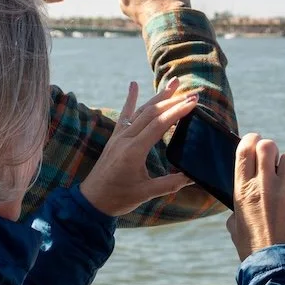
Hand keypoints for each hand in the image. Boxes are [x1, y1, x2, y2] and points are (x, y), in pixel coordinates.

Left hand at [79, 79, 199, 216]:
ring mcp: (119, 136)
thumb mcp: (146, 193)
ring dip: (158, 97)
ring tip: (173, 84)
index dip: (177, 112)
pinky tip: (133, 84)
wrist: (92, 200)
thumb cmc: (118, 198)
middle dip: (173, 101)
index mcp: (134, 151)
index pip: (159, 125)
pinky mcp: (115, 138)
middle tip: (192, 93)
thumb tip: (192, 177)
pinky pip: (124, 115)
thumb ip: (169, 184)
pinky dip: (130, 99)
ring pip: (141, 111)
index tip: (193, 102)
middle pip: (152, 113)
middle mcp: (125, 139)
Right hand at [226, 134, 284, 261]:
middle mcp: (262, 185)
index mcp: (242, 189)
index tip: (254, 142)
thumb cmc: (251, 247)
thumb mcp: (235, 225)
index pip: (245, 149)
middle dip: (270, 149)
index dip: (250, 140)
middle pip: (268, 145)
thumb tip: (239, 207)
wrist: (275, 265)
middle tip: (271, 160)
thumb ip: (238, 208)